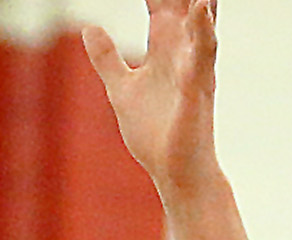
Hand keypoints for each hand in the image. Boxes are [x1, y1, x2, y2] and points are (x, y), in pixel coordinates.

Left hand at [79, 0, 221, 197]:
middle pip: (183, 0)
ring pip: (200, 19)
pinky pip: (203, 56)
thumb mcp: (121, 88)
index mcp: (165, 46)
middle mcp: (184, 49)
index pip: (160, 1)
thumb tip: (89, 28)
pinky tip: (200, 11)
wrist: (174, 171)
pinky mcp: (198, 89)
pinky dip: (203, 32)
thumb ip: (107, 58)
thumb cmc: (154, 132)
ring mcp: (194, 66)